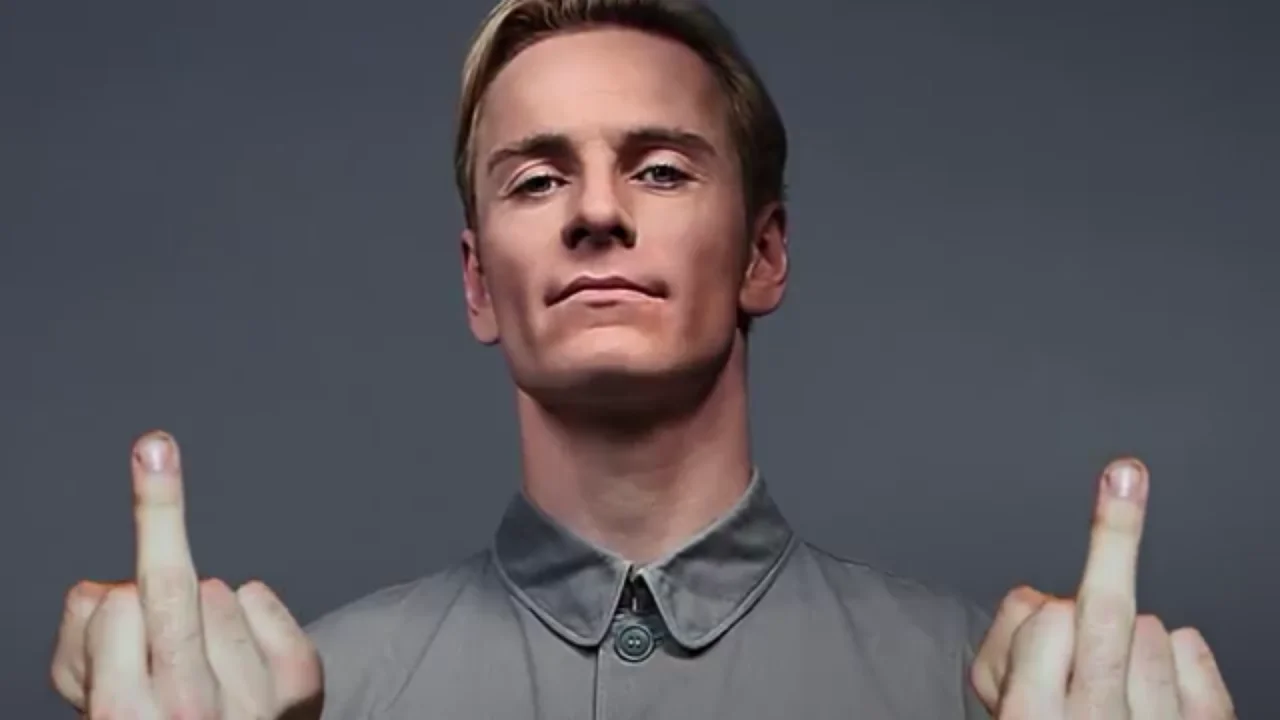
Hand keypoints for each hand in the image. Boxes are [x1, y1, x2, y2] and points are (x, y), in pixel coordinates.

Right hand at [50, 431, 322, 718]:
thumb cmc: (148, 716)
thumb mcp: (93, 692)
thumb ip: (84, 645)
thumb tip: (106, 591)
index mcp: (127, 717)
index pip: (118, 611)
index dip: (113, 601)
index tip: (113, 586)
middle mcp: (194, 716)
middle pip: (172, 590)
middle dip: (159, 507)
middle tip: (153, 445)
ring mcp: (254, 702)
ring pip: (219, 592)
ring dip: (202, 604)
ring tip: (199, 655)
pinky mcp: (300, 683)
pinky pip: (261, 599)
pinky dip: (249, 606)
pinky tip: (239, 647)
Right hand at [970, 458, 1234, 718]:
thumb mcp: (998, 697)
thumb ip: (1007, 645)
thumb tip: (1045, 599)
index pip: (1047, 622)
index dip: (1046, 613)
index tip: (1051, 609)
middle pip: (1108, 613)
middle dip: (1114, 538)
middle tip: (1125, 475)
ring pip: (1151, 629)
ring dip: (1131, 632)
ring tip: (1114, 672)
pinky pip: (1192, 650)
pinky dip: (1179, 648)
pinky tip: (1157, 671)